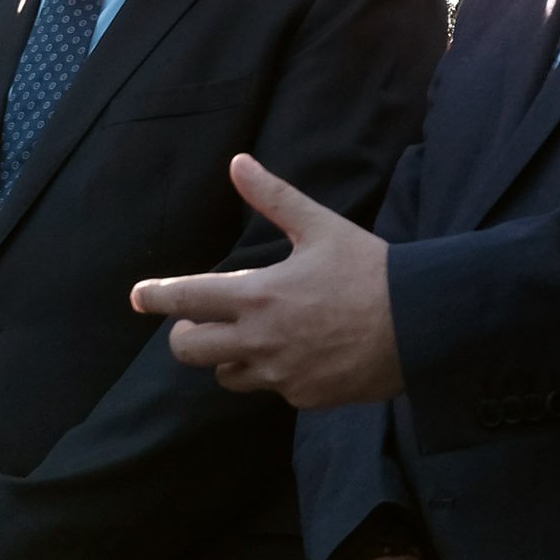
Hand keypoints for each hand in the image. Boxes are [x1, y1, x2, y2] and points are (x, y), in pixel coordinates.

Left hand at [134, 156, 400, 408]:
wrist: (420, 322)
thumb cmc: (369, 268)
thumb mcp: (320, 226)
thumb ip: (273, 197)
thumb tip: (238, 162)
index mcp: (258, 295)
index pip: (186, 300)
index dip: (156, 297)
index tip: (139, 296)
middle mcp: (260, 341)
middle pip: (189, 351)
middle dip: (185, 334)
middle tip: (198, 321)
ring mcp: (280, 374)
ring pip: (226, 375)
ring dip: (228, 356)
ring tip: (253, 335)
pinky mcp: (303, 397)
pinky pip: (270, 388)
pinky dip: (274, 372)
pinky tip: (301, 352)